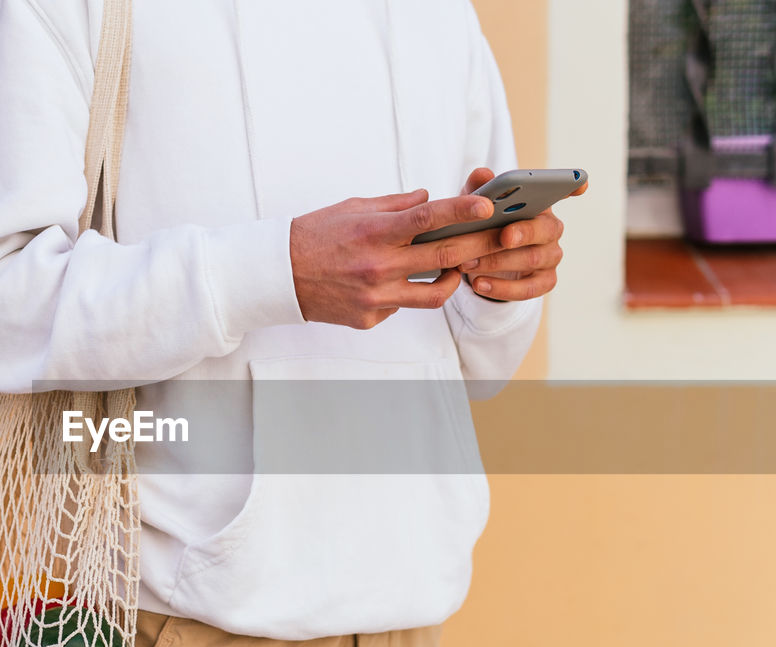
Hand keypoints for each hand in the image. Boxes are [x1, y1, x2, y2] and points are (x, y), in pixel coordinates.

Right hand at [290, 188, 504, 328]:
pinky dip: (405, 293)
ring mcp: (375, 297)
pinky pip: (401, 306)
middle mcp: (378, 266)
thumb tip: (429, 199)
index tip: (487, 206)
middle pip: (444, 256)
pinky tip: (396, 283)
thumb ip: (394, 206)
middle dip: (477, 244)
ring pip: (434, 294)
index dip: (461, 210)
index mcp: (374, 232)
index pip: (428, 218)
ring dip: (453, 279)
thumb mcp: (352, 209)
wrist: (278, 276)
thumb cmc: (314, 235)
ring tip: (456, 268)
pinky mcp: (368, 318)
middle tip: (497, 237)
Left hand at [455, 167, 586, 301]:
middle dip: (523, 232)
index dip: (573, 187)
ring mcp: (550, 256)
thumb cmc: (482, 224)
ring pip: (532, 259)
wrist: (478, 259)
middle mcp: (551, 229)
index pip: (563, 191)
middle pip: (545, 229)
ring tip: (468, 263)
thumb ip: (479, 190)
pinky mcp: (544, 282)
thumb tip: (482, 174)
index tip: (580, 185)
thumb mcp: (475, 206)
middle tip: (502, 236)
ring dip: (498, 261)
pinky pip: (528, 289)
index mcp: (539, 204)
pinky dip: (502, 288)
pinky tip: (479, 284)